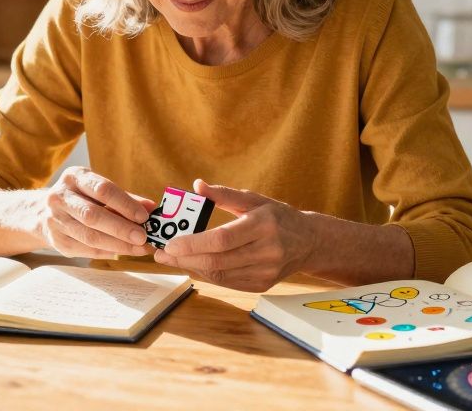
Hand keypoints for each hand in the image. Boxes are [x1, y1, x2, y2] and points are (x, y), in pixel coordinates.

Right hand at [37, 166, 155, 258]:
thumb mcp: (98, 189)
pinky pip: (86, 249)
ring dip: (118, 244)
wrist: (42, 212)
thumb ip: (125, 198)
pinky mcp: (57, 241)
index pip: (102, 189)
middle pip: (93, 215)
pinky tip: (123, 251)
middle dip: (121, 228)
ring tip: (139, 247)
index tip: (144, 216)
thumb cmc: (80, 197)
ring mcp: (55, 220)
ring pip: (89, 236)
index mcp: (74, 177)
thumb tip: (153, 208)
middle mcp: (60, 197)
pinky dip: (108, 251)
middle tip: (143, 237)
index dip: (124, 203)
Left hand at [153, 179, 315, 291]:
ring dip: (192, 267)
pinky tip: (194, 264)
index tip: (170, 242)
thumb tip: (197, 186)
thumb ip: (224, 194)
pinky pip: (227, 282)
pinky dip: (207, 274)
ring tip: (172, 258)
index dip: (193, 243)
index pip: (221, 239)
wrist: (309, 242)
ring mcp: (265, 272)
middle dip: (184, 258)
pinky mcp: (262, 285)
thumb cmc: (278, 216)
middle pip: (217, 261)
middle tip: (162, 253)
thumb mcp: (255, 199)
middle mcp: (266, 251)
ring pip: (219, 275)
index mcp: (262, 225)